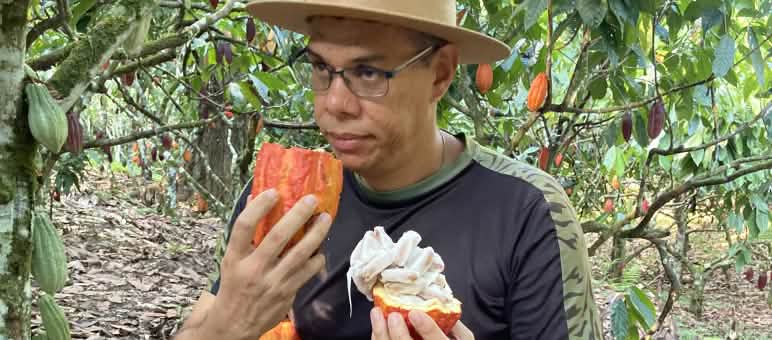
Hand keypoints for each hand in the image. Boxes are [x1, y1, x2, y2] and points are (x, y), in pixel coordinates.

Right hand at [203, 189, 331, 339]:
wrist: (234, 324)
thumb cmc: (234, 285)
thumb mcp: (232, 259)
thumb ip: (245, 233)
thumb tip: (256, 197)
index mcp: (235, 257)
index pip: (244, 227)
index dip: (258, 207)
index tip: (272, 192)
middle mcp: (253, 269)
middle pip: (277, 237)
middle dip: (297, 216)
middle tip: (311, 200)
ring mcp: (272, 282)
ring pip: (299, 254)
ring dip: (316, 234)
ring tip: (325, 218)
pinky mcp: (287, 293)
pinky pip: (308, 271)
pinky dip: (317, 257)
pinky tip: (321, 247)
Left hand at [370, 307, 473, 339]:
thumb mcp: (463, 339)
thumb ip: (456, 325)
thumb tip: (444, 305)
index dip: (427, 329)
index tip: (415, 313)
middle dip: (399, 333)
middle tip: (393, 315)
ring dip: (381, 333)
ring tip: (377, 314)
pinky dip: (378, 339)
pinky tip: (376, 328)